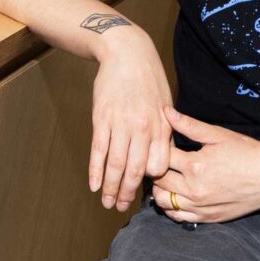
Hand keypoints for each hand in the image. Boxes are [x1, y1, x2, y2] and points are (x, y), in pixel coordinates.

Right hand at [90, 35, 173, 211]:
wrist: (127, 53)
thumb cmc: (149, 79)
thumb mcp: (166, 104)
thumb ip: (165, 131)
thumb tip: (163, 158)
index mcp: (161, 126)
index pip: (158, 165)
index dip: (152, 183)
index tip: (145, 195)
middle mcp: (143, 128)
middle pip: (135, 169)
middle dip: (127, 192)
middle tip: (121, 208)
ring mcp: (121, 123)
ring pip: (115, 164)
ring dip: (110, 187)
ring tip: (107, 202)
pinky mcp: (102, 118)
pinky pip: (99, 150)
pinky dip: (95, 170)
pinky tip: (93, 184)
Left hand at [156, 107, 259, 223]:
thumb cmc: (246, 152)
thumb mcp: (218, 135)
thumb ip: (189, 125)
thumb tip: (165, 112)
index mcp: (195, 165)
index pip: (161, 157)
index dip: (159, 148)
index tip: (164, 145)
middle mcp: (194, 189)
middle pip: (158, 180)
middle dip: (156, 169)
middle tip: (163, 162)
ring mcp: (199, 206)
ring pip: (163, 201)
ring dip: (160, 189)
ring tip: (167, 179)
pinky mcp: (206, 217)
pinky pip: (177, 216)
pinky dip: (170, 207)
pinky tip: (176, 196)